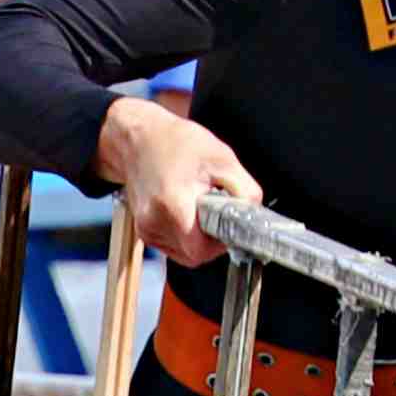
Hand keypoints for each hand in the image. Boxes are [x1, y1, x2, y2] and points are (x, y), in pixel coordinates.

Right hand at [94, 96, 261, 265]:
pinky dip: (186, 235)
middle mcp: (154, 222)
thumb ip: (245, 190)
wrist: (141, 140)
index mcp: (173, 205)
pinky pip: (173, 246)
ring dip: (198, 238)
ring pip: (183, 253)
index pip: (200, 250)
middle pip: (193, 255)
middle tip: (217, 214)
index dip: (220, 243)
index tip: (228, 228)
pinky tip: (188, 211)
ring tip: (199, 208)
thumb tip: (254, 214)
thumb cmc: (178, 145)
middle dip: (211, 240)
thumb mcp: (222, 159)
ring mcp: (146, 229)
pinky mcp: (144, 231)